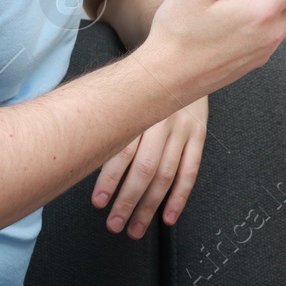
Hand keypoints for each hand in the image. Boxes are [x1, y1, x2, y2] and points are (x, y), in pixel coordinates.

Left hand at [93, 94, 207, 236]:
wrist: (185, 58)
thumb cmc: (146, 80)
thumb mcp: (127, 94)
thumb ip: (114, 122)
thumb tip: (86, 156)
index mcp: (139, 110)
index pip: (122, 151)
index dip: (109, 180)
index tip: (99, 202)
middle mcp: (162, 120)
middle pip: (145, 168)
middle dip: (128, 201)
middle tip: (115, 224)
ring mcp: (183, 128)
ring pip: (166, 174)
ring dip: (150, 206)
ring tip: (136, 227)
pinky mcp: (199, 134)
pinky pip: (191, 170)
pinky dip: (180, 196)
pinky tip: (169, 216)